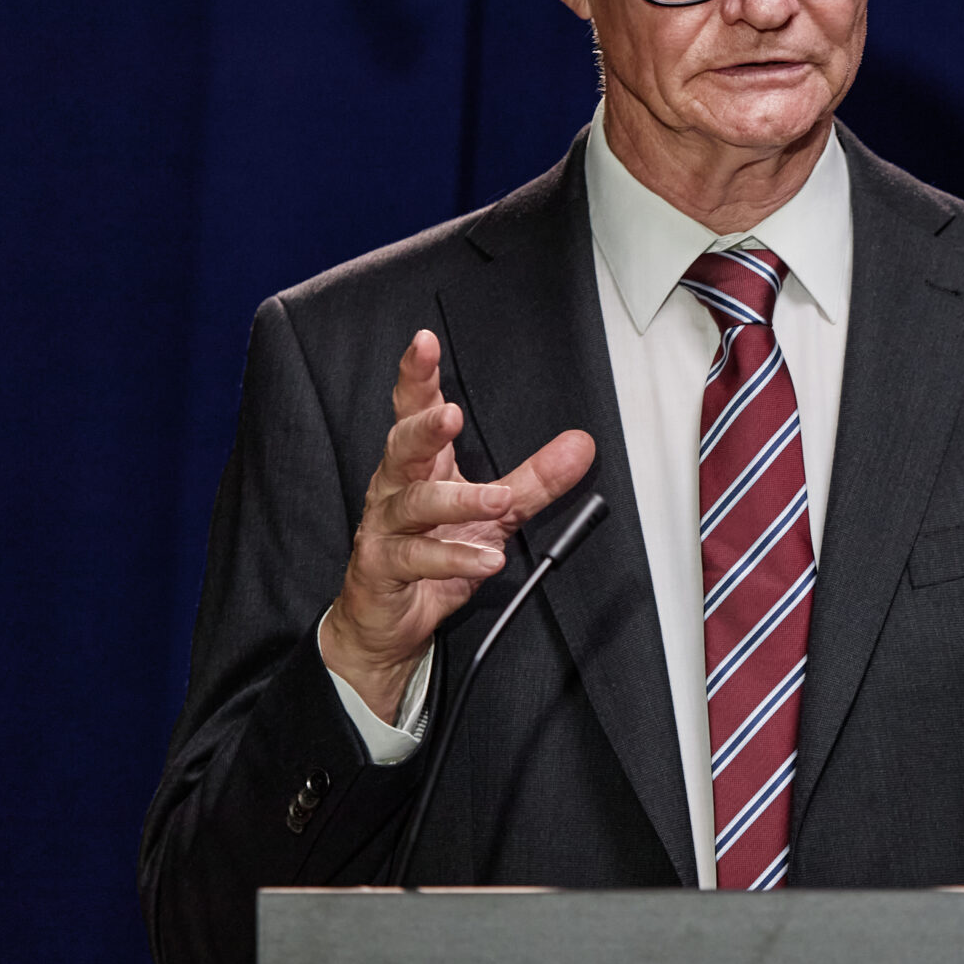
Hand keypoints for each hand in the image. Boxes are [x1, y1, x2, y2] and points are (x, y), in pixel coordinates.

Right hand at [320, 330, 594, 721]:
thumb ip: (535, 479)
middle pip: (401, 446)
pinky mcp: (381, 568)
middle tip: (450, 414)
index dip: (417, 376)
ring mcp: (384, 528)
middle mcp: (395, 488)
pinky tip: (487, 559)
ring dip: (458, 500)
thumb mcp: (495, 514)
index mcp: (419, 465)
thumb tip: (582, 445)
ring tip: (498, 500)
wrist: (388, 621)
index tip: (425, 342)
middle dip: (423, 428)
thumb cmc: (432, 554)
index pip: (414, 411)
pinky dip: (454, 558)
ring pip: (413, 504)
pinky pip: (416, 558)